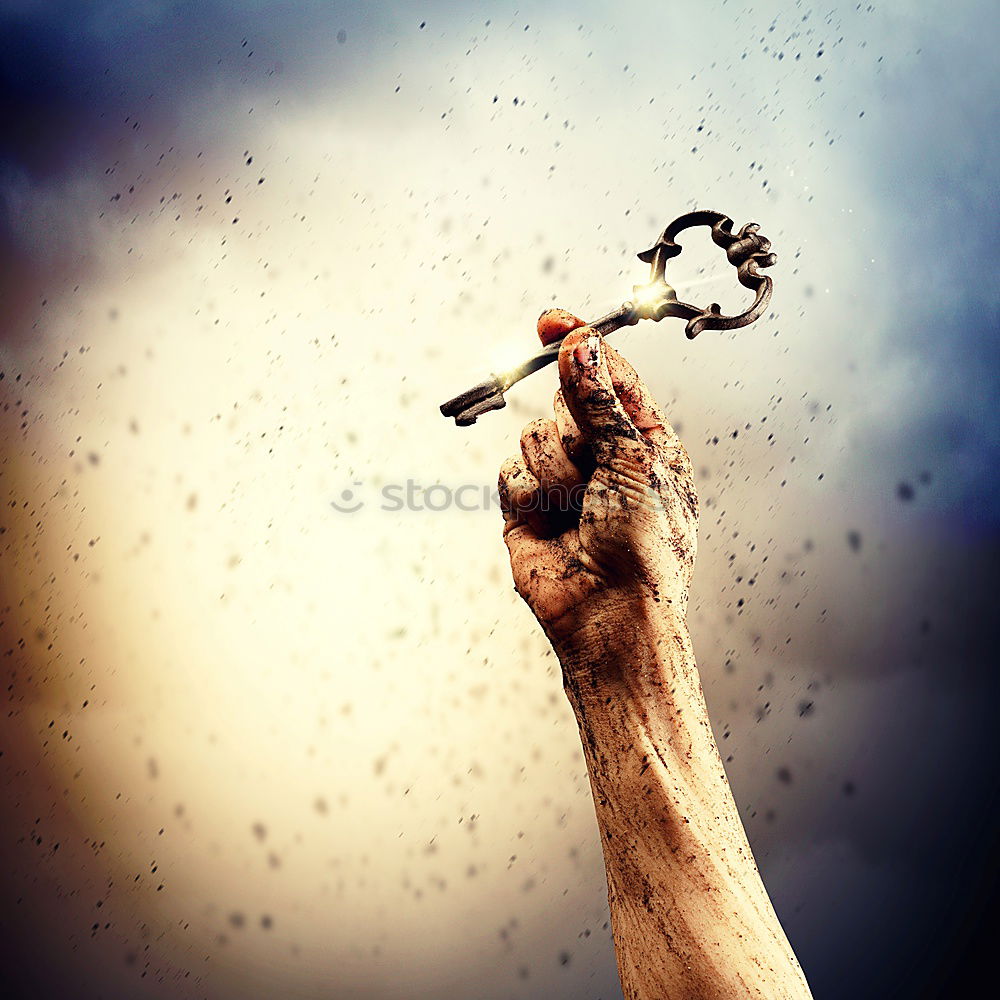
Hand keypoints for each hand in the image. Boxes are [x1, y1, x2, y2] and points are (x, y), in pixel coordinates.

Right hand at [498, 310, 697, 657]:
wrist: (609, 614)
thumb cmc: (645, 548)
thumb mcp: (635, 461)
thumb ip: (600, 401)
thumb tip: (579, 347)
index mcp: (643, 441)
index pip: (607, 377)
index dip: (581, 345)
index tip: (551, 321)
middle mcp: (601, 456)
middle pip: (565, 401)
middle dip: (576, 430)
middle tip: (595, 466)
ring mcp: (561, 480)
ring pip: (534, 434)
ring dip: (557, 470)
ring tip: (580, 511)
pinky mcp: (525, 506)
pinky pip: (511, 470)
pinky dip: (530, 492)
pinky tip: (552, 522)